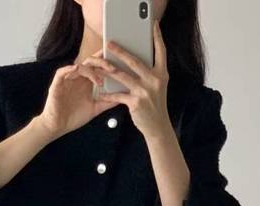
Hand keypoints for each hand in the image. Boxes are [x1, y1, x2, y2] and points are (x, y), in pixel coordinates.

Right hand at [36, 47, 117, 139]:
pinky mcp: (57, 84)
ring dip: (91, 71)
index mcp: (86, 82)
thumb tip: (123, 98)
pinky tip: (77, 69)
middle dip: (102, 63)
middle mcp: (78, 78)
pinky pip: (62, 72)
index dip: (107, 62)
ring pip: (79, 66)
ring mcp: (67, 80)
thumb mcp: (95, 109)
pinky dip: (69, 69)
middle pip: (90, 62)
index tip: (119, 63)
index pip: (97, 67)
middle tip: (113, 69)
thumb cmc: (74, 118)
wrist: (58, 127)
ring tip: (100, 81)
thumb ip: (107, 102)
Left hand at [79, 20, 171, 141]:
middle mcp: (154, 80)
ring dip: (107, 69)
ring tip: (98, 64)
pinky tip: (101, 93)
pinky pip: (118, 95)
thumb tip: (135, 62)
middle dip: (120, 51)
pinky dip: (108, 94)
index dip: (157, 37)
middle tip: (109, 44)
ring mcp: (145, 91)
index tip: (153, 25)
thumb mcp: (158, 87)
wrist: (158, 127)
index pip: (161, 51)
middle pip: (134, 61)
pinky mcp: (135, 102)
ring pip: (122, 75)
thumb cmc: (155, 105)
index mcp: (161, 74)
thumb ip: (150, 74)